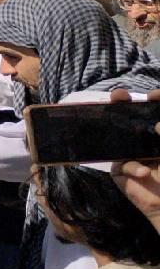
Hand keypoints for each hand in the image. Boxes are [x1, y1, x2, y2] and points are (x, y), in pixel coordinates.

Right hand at [109, 89, 159, 232]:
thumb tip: (157, 125)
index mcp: (158, 135)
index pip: (154, 113)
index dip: (155, 100)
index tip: (153, 96)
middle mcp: (145, 141)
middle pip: (131, 118)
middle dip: (124, 104)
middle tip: (119, 96)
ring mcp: (130, 154)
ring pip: (119, 136)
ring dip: (113, 124)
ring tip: (113, 117)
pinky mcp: (120, 169)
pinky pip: (122, 163)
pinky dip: (133, 167)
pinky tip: (144, 173)